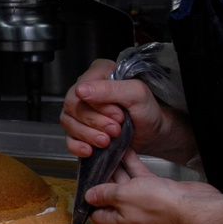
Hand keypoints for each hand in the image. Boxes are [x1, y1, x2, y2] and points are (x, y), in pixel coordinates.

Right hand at [60, 58, 197, 163]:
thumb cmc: (148, 111)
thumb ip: (110, 90)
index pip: (81, 88)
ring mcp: (80, 110)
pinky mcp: (79, 130)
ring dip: (88, 135)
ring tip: (107, 141)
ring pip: (68, 122)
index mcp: (99, 73)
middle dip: (95, 123)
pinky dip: (77, 146)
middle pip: (73, 106)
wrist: (154, 133)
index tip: (118, 115)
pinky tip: (89, 150)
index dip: (97, 106)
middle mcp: (86, 90)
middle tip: (116, 130)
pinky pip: (68, 138)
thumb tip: (81, 90)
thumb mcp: (136, 94)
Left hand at [85, 150, 218, 223]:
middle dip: (103, 179)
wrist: (193, 207)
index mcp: (118, 223)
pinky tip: (126, 151)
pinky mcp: (157, 193)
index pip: (96, 213)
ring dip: (118, 168)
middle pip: (110, 197)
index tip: (85, 181)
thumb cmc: (160, 206)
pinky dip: (133, 165)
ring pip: (126, 184)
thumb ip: (105, 194)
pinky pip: (140, 178)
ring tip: (107, 152)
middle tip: (95, 162)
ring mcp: (144, 205)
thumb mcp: (123, 197)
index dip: (89, 198)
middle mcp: (130, 216)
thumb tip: (90, 196)